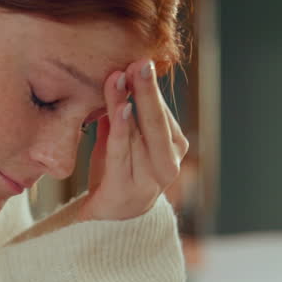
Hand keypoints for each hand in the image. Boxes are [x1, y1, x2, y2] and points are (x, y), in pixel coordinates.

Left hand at [77, 59, 189, 221]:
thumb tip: (118, 74)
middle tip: (139, 62)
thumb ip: (123, 113)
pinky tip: (118, 109)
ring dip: (127, 103)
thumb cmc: (118, 171)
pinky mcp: (125, 190)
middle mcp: (168, 164)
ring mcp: (150, 181)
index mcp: (173, 147)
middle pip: (157, 121)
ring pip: (139, 134)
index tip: (139, 60)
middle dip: (148, 90)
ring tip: (120, 78)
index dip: (149, 87)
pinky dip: (121, 130)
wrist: (107, 221)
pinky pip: (122, 154)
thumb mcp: (123, 138)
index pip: (161, 112)